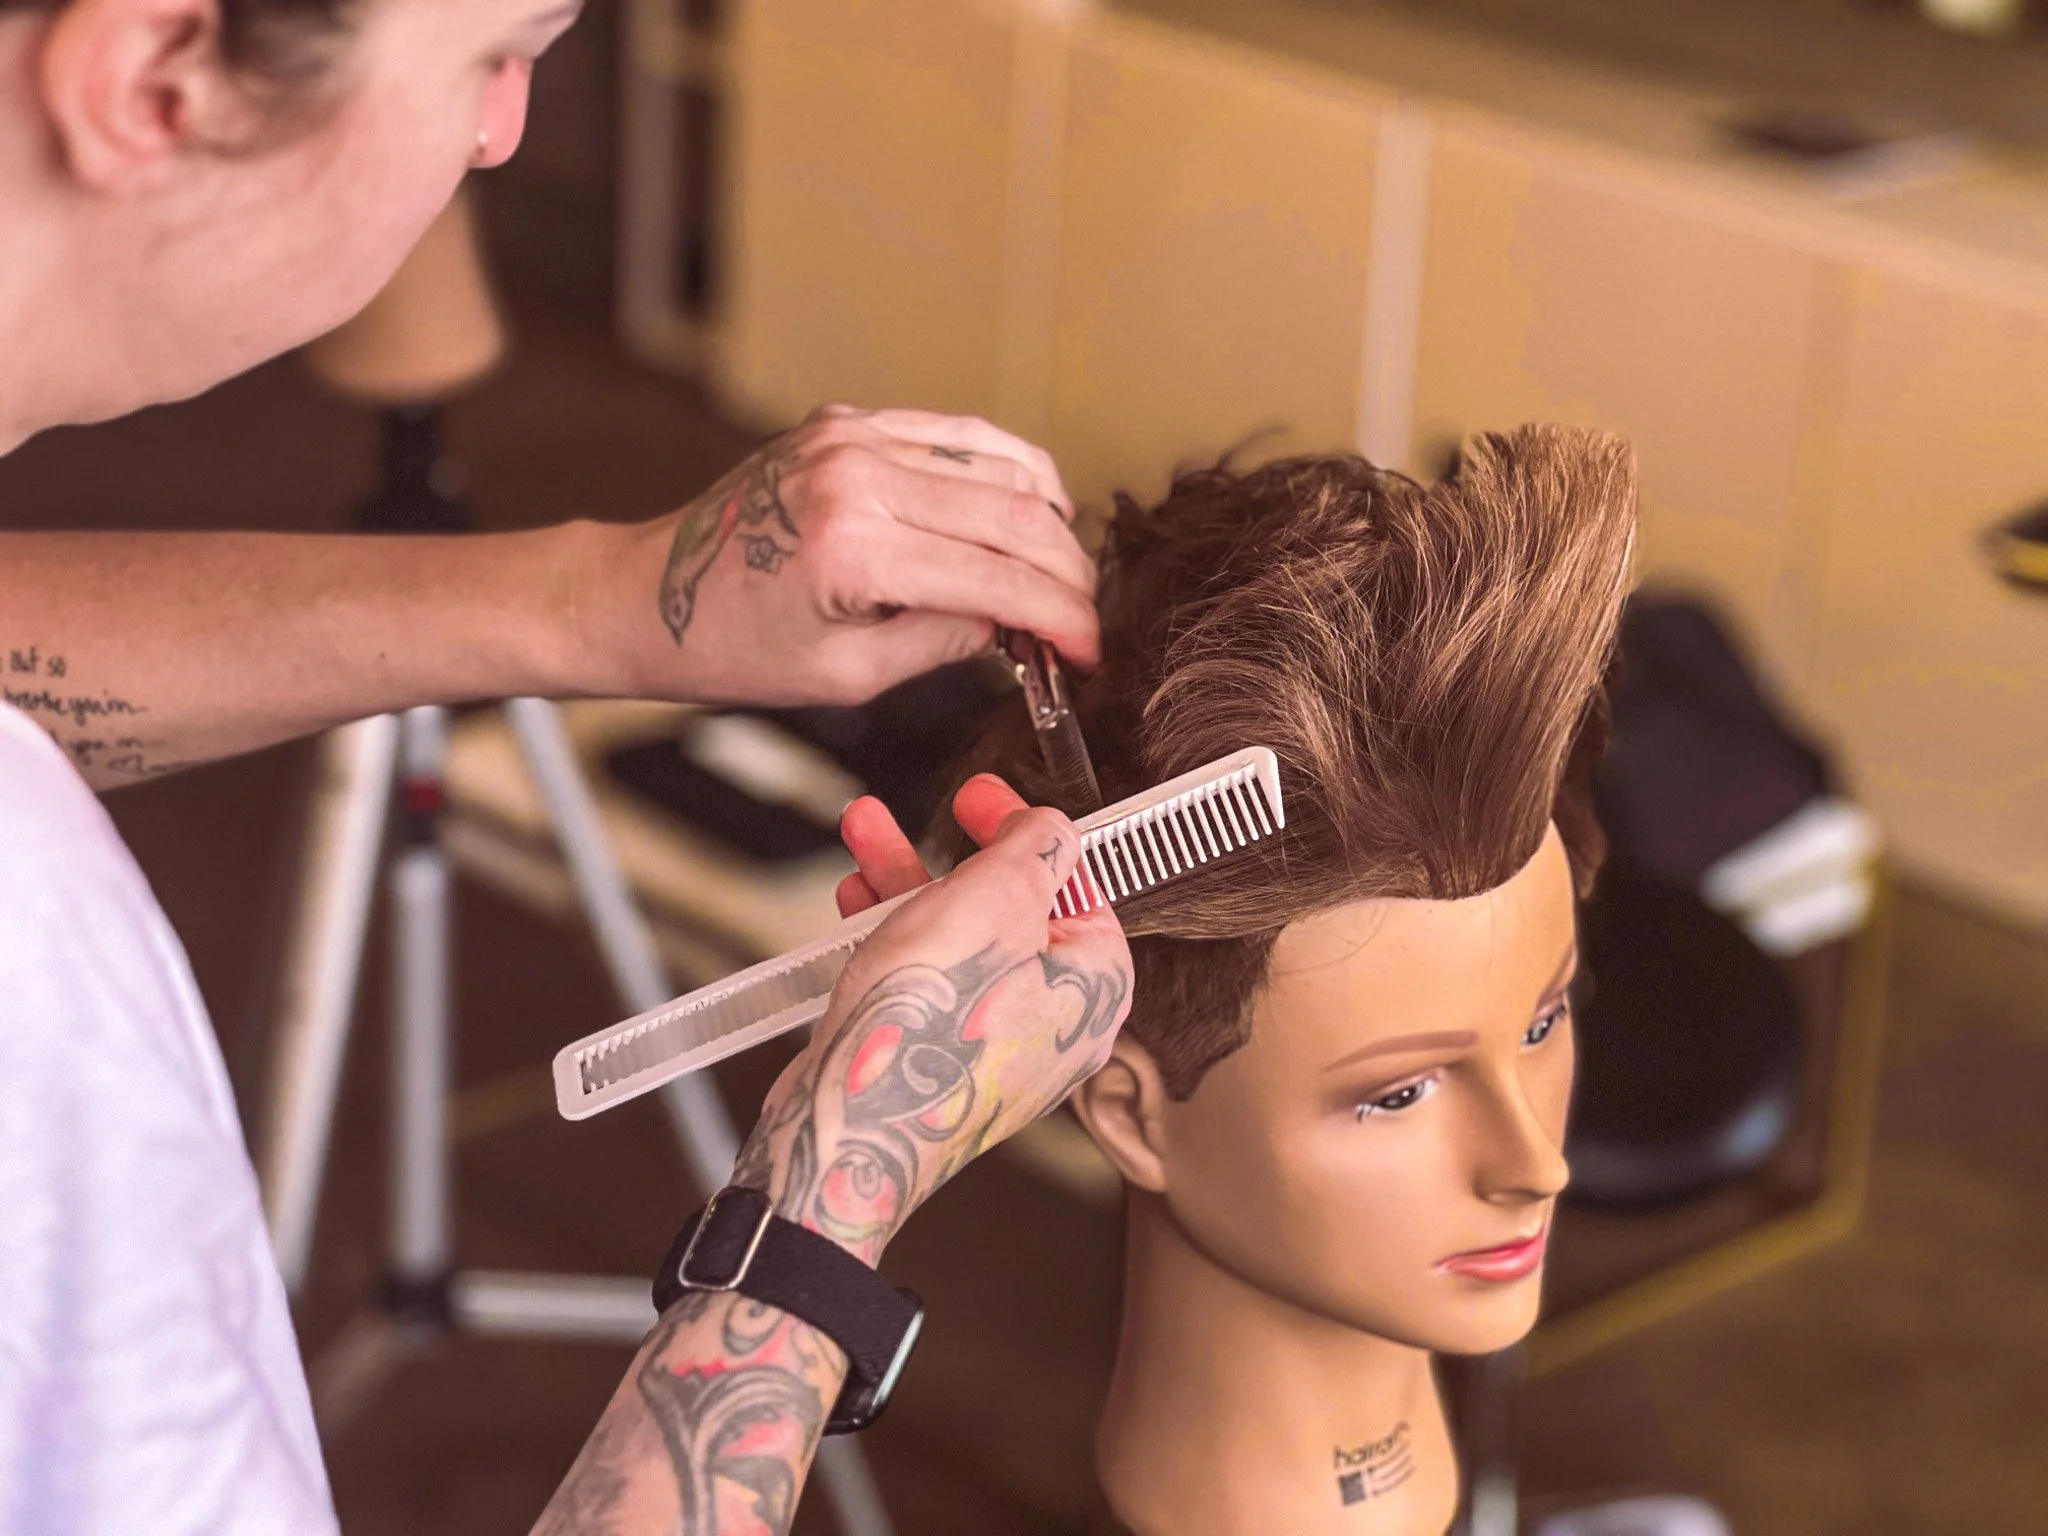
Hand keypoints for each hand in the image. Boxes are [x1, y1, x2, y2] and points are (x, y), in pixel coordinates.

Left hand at [607, 405, 1098, 707]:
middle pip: (1017, 512)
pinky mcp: (848, 422)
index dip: (1065, 619)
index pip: (1001, 577)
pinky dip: (1004, 473)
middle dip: (1067, 572)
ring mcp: (853, 436)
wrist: (647, 594)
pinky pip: (958, 436)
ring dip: (1046, 520)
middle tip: (1082, 619)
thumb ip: (948, 641)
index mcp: (853, 549)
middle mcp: (857, 475)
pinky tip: (1023, 514)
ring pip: (1001, 463)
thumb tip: (1025, 627)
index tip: (1091, 653)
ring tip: (1055, 574)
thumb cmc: (731, 647)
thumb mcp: (851, 674)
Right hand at [731, 775, 1132, 1261]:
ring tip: (863, 840)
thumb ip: (1033, 847)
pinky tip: (855, 906)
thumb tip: (1048, 829)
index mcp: (1096, 983)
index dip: (1024, 828)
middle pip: (1011, 909)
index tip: (985, 799)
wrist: (852, 1127)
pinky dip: (895, 940)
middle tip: (923, 814)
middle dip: (951, 853)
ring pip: (960, 944)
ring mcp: (998, 1050)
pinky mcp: (943, 1066)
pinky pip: (929, 986)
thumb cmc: (930, 1027)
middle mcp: (1057, 1024)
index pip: (1076, 882)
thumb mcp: (996, 897)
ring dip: (909, 884)